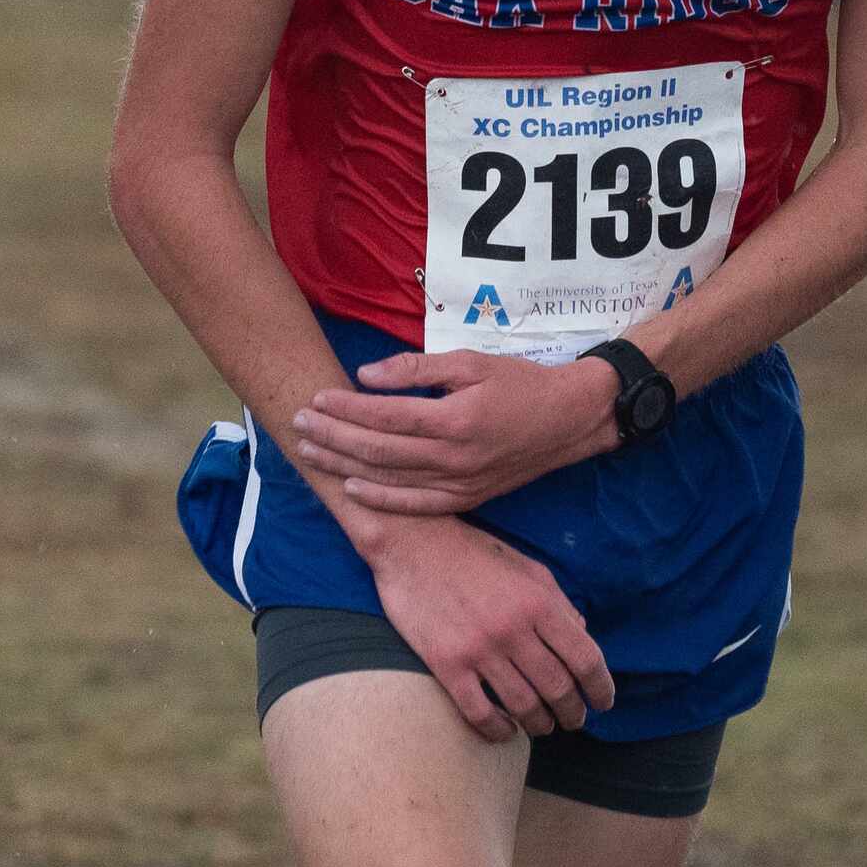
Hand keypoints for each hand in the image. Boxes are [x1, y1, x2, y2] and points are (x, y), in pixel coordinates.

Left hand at [294, 348, 617, 514]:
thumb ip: (417, 370)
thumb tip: (366, 376)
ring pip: (389, 479)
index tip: (315, 398)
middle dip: (332, 437)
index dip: (345, 408)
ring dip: (344, 465)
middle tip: (298, 424)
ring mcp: (459, 484)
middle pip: (377, 451)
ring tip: (310, 452)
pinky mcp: (466, 499)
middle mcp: (453, 458)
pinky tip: (352, 488)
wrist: (568, 421)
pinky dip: (380, 498)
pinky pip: (415, 505)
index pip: (384, 417)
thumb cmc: (520, 383)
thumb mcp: (472, 361)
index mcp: (454, 419)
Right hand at [363, 515, 614, 741]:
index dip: (601, 688)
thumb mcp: (527, 568)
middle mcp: (513, 628)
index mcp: (539, 602)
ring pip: (523, 706)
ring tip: (543, 727)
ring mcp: (478, 649)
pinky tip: (505, 731)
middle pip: (558, 688)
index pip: (585, 658)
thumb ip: (558, 602)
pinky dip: (498, 730)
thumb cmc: (474, 554)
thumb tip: (583, 635)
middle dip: (573, 712)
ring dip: (539, 725)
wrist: (412, 543)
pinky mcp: (446, 663)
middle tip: (574, 720)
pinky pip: (479, 712)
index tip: (603, 702)